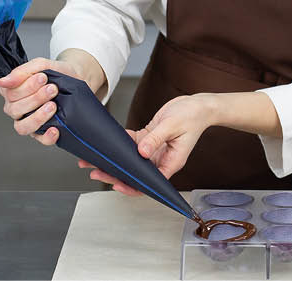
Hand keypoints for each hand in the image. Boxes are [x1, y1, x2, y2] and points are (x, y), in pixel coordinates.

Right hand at [0, 57, 76, 144]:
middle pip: (15, 109)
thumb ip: (21, 72)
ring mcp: (29, 121)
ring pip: (23, 127)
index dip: (26, 87)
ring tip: (53, 105)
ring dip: (38, 117)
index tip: (43, 77)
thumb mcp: (40, 65)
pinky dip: (47, 136)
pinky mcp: (42, 132)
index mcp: (12, 92)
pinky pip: (40, 139)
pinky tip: (54, 128)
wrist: (76, 78)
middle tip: (52, 89)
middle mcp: (17, 108)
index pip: (9, 94)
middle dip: (35, 98)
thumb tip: (2, 82)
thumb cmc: (56, 72)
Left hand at [78, 94, 217, 195]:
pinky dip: (120, 144)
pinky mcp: (150, 139)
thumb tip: (141, 152)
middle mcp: (161, 159)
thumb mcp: (172, 125)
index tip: (118, 184)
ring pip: (131, 161)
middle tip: (96, 172)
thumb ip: (156, 138)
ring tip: (94, 159)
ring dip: (114, 160)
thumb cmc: (192, 117)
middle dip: (115, 174)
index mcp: (171, 162)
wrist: (198, 105)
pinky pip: (132, 145)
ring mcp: (154, 150)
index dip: (133, 186)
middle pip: (136, 174)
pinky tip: (108, 142)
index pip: (151, 182)